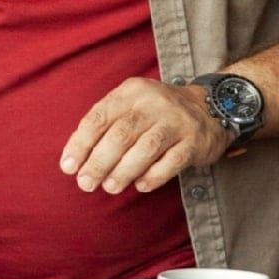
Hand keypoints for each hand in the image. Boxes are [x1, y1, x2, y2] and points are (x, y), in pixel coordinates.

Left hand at [59, 78, 230, 195]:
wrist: (210, 106)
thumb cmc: (158, 113)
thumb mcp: (131, 105)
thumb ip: (106, 126)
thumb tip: (76, 161)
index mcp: (132, 91)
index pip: (99, 117)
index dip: (80, 144)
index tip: (68, 167)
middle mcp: (154, 102)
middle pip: (121, 134)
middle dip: (99, 162)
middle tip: (86, 184)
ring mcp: (177, 121)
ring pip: (145, 149)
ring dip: (124, 172)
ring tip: (110, 187)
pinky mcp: (194, 140)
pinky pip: (171, 162)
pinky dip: (153, 176)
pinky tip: (140, 186)